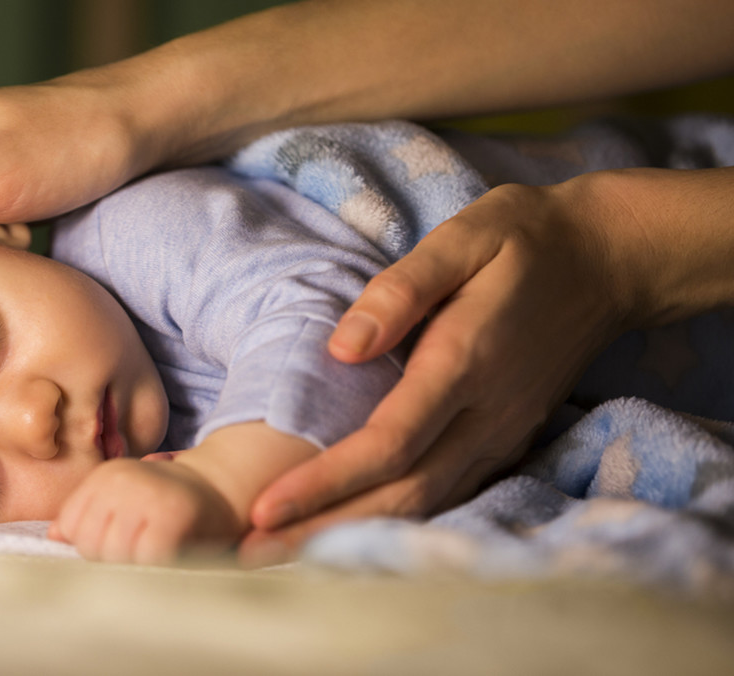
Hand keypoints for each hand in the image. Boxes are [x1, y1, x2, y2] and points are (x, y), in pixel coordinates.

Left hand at [48, 458, 240, 565]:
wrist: (224, 489)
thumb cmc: (168, 504)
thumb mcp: (125, 502)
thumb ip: (89, 517)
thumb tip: (53, 534)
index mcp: (105, 475)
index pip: (70, 525)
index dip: (91, 544)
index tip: (120, 540)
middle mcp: (121, 480)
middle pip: (89, 544)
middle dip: (111, 559)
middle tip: (141, 550)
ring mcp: (146, 496)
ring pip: (114, 556)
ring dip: (135, 566)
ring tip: (155, 554)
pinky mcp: (170, 517)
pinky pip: (145, 560)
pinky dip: (157, 568)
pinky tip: (171, 557)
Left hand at [241, 177, 642, 565]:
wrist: (608, 261)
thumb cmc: (523, 240)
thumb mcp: (463, 238)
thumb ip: (402, 291)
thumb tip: (342, 349)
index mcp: (465, 362)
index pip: (388, 443)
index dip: (324, 481)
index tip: (264, 508)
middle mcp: (485, 414)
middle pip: (400, 494)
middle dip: (322, 530)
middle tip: (249, 555)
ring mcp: (500, 434)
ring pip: (423, 505)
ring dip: (352, 538)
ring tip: (281, 558)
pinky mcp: (504, 440)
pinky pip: (445, 494)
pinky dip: (393, 523)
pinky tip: (347, 533)